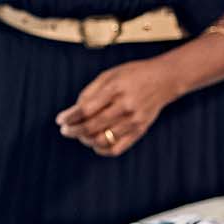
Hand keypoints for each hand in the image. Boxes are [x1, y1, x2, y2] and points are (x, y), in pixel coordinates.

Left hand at [55, 59, 175, 156]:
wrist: (164, 79)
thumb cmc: (132, 75)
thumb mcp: (109, 75)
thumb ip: (90, 92)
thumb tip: (74, 111)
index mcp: (115, 89)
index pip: (86, 109)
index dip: (70, 117)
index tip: (60, 120)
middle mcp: (125, 107)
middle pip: (92, 126)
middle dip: (73, 130)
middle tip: (65, 130)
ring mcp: (133, 121)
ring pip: (102, 140)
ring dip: (85, 140)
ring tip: (80, 134)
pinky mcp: (140, 131)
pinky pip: (116, 148)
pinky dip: (101, 149)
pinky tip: (94, 143)